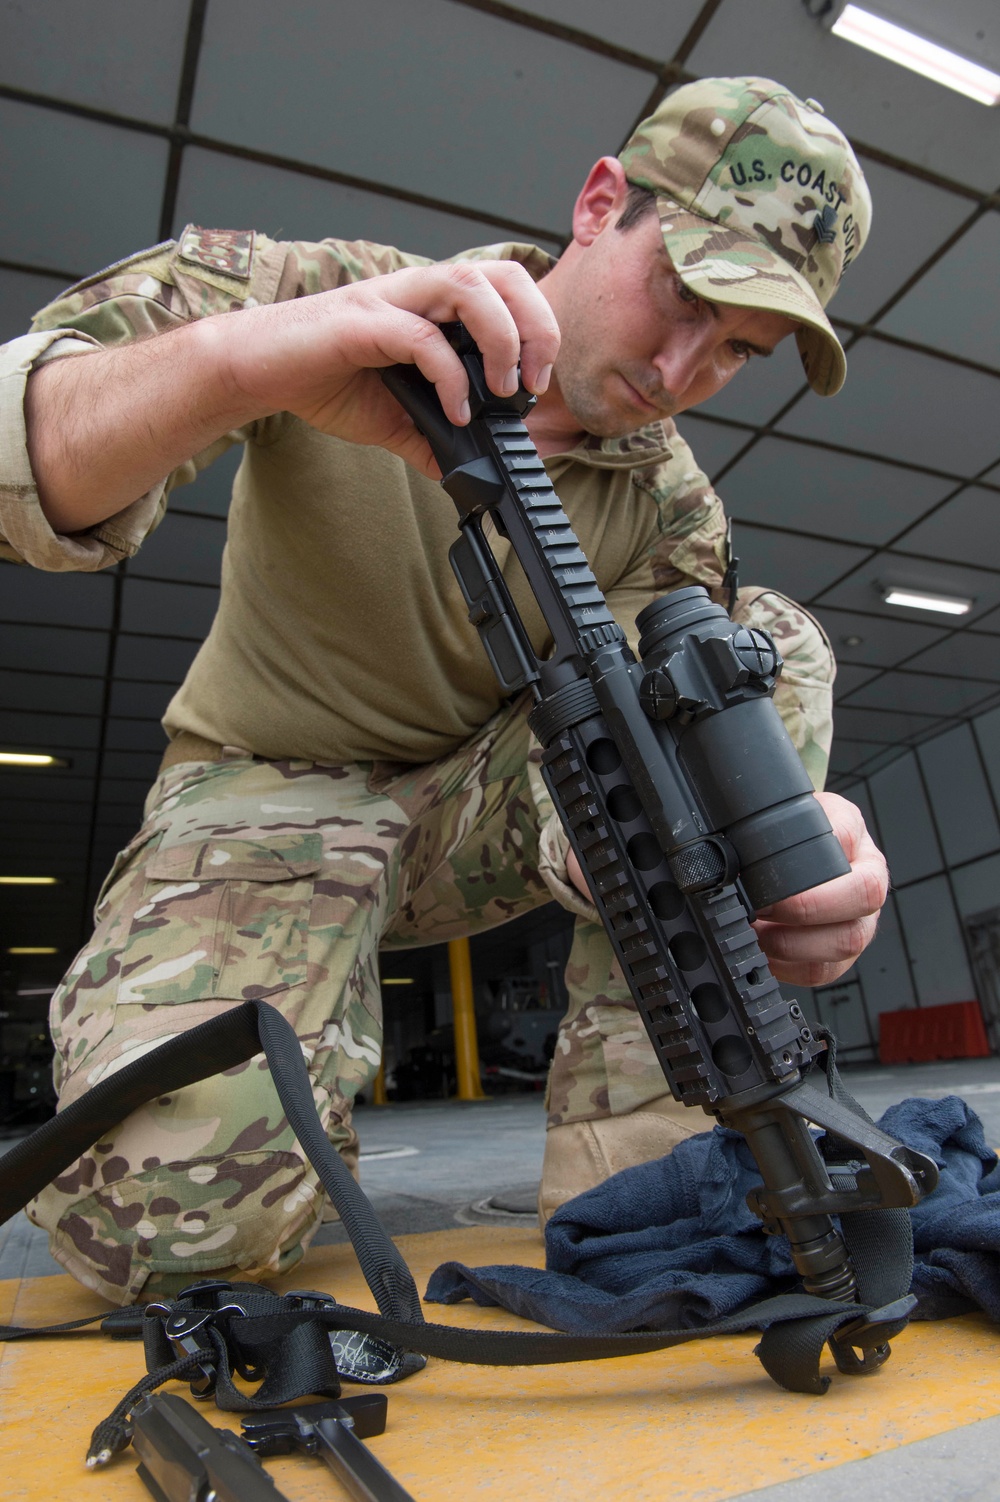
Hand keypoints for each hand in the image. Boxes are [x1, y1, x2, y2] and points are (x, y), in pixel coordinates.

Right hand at [225, 259, 559, 475]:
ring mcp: (390, 300)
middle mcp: (417, 290)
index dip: (537, 328)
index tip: (536, 384)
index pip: (506, 288)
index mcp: (432, 305)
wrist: (259, 370)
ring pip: (468, 286)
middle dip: (534, 324)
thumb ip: (431, 438)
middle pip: (501, 274)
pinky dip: (449, 378)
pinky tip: (455, 412)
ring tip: (502, 389)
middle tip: (533, 381)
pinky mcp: (362, 320)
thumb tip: (463, 474)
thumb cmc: (321, 379)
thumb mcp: (392, 419)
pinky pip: (421, 337)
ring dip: (501, 338)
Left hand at [566, 791, 887, 988]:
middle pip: (864, 896)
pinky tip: (763, 960)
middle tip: (757, 926)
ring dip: (799, 951)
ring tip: (754, 943)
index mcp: (832, 818)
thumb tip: (598, 851)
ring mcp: (854, 905)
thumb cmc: (729, 833)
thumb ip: (661, 828)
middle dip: (809, 920)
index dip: (810, 878)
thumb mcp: (704, 822)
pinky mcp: (842, 943)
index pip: (844, 836)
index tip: (762, 899)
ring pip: (852, 938)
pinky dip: (799, 972)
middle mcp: (855, 859)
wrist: (742, 855)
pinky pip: (836, 969)